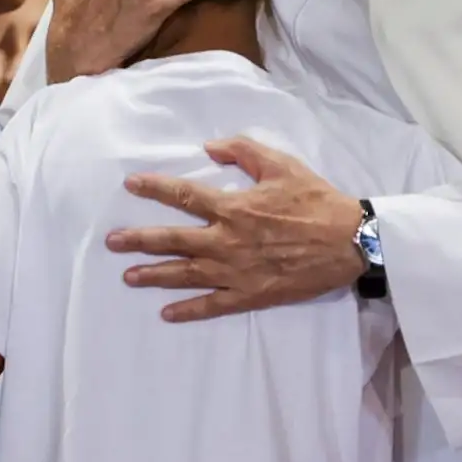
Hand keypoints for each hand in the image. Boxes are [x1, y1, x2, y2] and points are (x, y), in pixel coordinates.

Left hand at [110, 138, 362, 321]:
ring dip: (154, 276)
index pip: (184, 196)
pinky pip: (213, 305)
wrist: (350, 242)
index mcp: (234, 208)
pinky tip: (167, 314)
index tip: (130, 185)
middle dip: (139, 240)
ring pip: (186, 275)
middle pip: (173, 241)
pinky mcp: (251, 295)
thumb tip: (209, 148)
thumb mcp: (282, 164)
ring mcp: (237, 272)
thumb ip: (243, 151)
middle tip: (111, 242)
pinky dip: (189, 311)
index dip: (154, 189)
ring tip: (128, 277)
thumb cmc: (316, 200)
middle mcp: (227, 241)